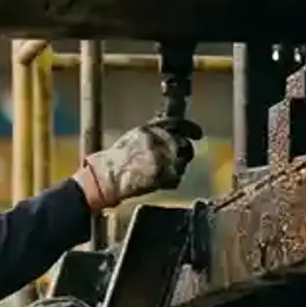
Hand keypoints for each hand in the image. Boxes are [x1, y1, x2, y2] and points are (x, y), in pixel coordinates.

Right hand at [75, 118, 201, 210]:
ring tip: (164, 172)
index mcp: (151, 131)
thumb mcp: (134, 138)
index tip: (197, 133)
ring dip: (177, 168)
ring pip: (182, 162)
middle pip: (184, 145)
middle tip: (179, 159)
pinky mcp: (163, 174)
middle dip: (183, 152)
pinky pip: (176, 178)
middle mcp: (158, 141)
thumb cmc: (116, 160)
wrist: (107, 177)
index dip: (191, 129)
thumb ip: (152, 134)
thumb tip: (168, 133)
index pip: (177, 124)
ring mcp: (162, 158)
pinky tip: (160, 182)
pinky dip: (171, 181)